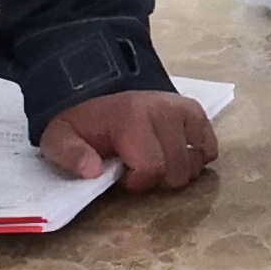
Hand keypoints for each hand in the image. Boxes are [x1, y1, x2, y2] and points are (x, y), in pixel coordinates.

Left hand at [43, 88, 219, 191]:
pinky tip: (176, 154)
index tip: (122, 175)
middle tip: (139, 167)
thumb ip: (70, 155)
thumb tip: (94, 171)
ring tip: (156, 159)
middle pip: (177, 171)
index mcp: (131, 119)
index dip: (137, 183)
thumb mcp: (60, 137)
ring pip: (196, 163)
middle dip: (158, 179)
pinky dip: (197, 156)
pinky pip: (210, 148)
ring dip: (177, 170)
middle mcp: (164, 111)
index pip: (151, 169)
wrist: (99, 86)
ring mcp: (183, 110)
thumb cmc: (85, 121)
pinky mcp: (196, 112)